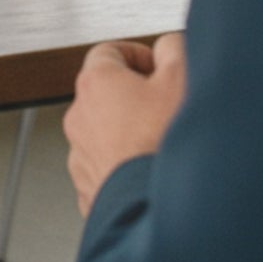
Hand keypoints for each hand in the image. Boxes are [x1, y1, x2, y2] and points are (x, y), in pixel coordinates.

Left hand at [63, 32, 186, 216]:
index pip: (110, 51)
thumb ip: (173, 49)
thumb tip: (168, 46)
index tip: (159, 66)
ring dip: (132, 135)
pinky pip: (110, 169)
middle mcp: (79, 118)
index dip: (140, 55)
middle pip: (107, 94)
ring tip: (166, 146)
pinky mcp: (91, 192)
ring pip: (107, 135)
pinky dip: (129, 168)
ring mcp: (82, 158)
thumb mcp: (183, 78)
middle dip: (138, 97)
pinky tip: (156, 174)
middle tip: (169, 107)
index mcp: (95, 83)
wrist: (161, 214)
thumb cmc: (167, 149)